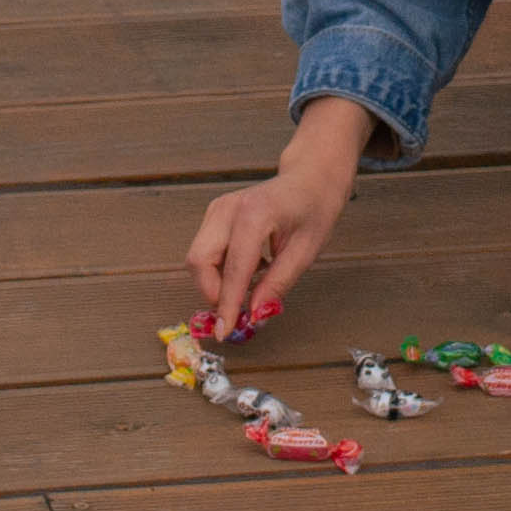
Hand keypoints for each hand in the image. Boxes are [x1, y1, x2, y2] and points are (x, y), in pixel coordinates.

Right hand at [186, 103, 369, 325]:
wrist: (310, 179)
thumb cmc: (313, 210)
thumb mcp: (305, 253)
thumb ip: (277, 285)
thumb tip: (254, 316)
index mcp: (255, 215)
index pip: (233, 269)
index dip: (227, 305)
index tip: (225, 332)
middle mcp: (228, 209)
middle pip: (199, 261)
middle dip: (213, 293)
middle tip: (239, 311)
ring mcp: (217, 209)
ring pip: (198, 258)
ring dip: (217, 283)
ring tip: (251, 286)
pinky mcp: (214, 214)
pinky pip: (205, 251)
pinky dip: (220, 270)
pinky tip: (249, 269)